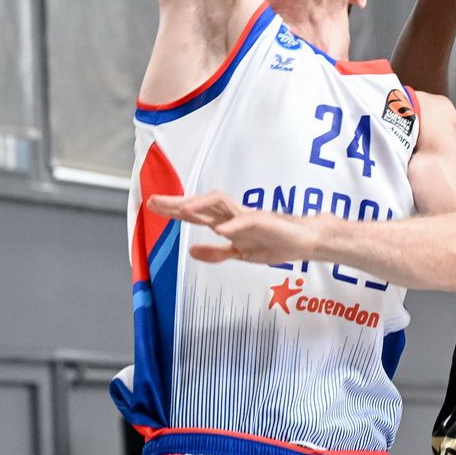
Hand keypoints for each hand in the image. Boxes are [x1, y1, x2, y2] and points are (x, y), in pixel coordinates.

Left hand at [147, 190, 324, 265]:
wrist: (303, 240)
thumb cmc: (273, 242)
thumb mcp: (239, 253)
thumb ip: (215, 253)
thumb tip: (191, 251)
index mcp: (225, 222)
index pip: (195, 213)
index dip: (174, 209)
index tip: (153, 205)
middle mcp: (232, 215)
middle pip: (200, 204)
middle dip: (177, 203)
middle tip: (154, 201)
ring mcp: (247, 216)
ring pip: (220, 204)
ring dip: (201, 206)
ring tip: (182, 210)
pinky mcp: (263, 222)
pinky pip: (246, 221)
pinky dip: (233, 226)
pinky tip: (220, 230)